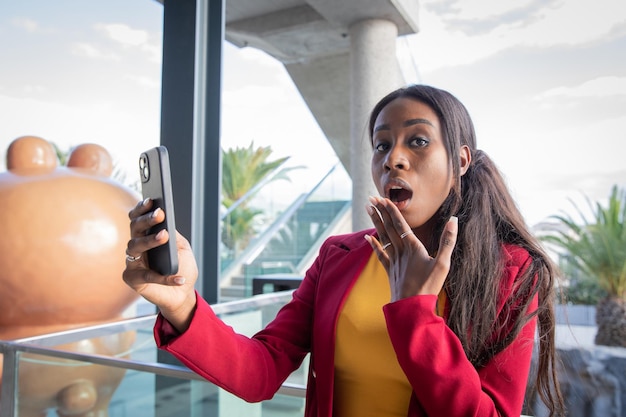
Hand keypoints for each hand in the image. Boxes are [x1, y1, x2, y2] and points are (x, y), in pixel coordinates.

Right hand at [123, 198, 198, 331]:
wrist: (182, 294)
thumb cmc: (182, 268)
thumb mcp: (183, 249)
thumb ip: (175, 236)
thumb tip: (167, 224)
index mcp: (147, 236)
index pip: (139, 218)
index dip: (141, 208)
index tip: (151, 200)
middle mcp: (137, 247)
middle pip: (134, 228)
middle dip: (146, 219)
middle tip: (160, 213)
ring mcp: (132, 262)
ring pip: (134, 246)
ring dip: (150, 241)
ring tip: (165, 236)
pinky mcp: (132, 280)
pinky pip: (147, 276)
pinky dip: (165, 278)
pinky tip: (179, 277)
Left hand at [365, 196, 457, 301]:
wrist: (412, 306)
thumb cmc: (429, 286)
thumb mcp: (443, 263)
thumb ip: (448, 241)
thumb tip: (454, 220)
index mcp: (413, 247)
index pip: (400, 224)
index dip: (392, 210)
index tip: (383, 198)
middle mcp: (400, 251)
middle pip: (388, 227)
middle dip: (380, 211)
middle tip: (371, 198)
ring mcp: (393, 260)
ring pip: (382, 237)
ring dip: (375, 222)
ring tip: (368, 209)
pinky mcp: (390, 270)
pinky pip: (380, 254)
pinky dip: (373, 244)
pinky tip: (367, 237)